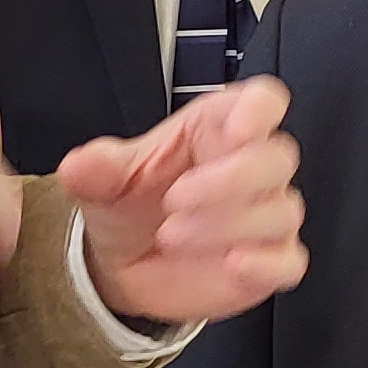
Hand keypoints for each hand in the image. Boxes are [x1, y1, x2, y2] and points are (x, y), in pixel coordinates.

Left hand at [63, 77, 305, 327]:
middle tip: (175, 200)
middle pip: (276, 158)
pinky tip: (232, 263)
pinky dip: (265, 264)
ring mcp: (264, 217)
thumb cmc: (128, 204)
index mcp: (218, 129)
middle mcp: (250, 168)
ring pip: (279, 212)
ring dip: (227, 224)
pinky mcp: (268, 262)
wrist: (122, 262)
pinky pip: (288, 262)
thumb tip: (79, 165)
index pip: (263, 102)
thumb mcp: (103, 181)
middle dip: (229, 180)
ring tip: (172, 236)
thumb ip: (96, 168)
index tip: (237, 128)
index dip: (258, 111)